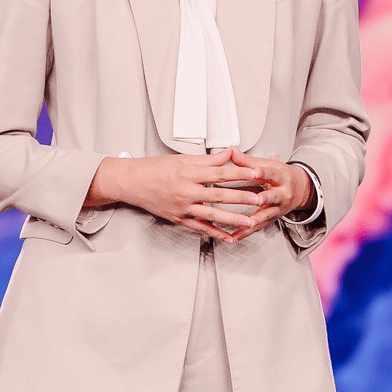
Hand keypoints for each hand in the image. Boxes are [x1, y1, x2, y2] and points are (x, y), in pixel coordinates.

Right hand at [87, 148, 263, 242]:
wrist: (132, 183)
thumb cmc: (154, 169)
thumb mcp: (181, 159)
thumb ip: (207, 160)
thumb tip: (228, 154)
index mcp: (188, 174)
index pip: (219, 173)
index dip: (238, 174)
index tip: (254, 173)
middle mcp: (186, 192)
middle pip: (219, 196)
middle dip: (241, 199)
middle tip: (258, 200)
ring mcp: (183, 208)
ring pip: (212, 215)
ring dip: (232, 220)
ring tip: (248, 222)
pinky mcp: (179, 219)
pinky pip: (200, 228)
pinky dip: (215, 233)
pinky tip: (228, 237)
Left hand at [221, 148, 312, 243]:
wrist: (299, 189)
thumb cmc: (281, 175)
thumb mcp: (267, 165)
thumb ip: (247, 160)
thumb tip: (231, 150)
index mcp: (280, 177)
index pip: (271, 173)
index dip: (263, 172)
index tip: (254, 171)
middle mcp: (282, 193)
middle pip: (273, 196)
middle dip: (264, 199)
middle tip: (255, 200)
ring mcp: (278, 208)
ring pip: (266, 215)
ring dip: (254, 221)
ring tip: (243, 225)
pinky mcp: (272, 219)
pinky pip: (258, 227)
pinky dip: (246, 232)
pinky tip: (234, 236)